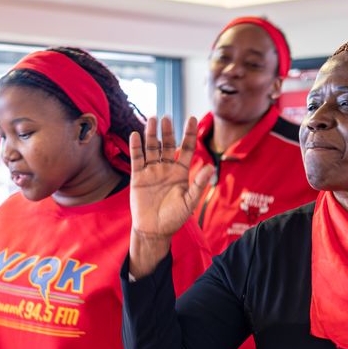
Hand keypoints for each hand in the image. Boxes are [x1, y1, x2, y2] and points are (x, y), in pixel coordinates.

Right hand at [129, 116, 212, 239]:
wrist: (154, 230)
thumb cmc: (174, 217)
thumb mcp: (189, 201)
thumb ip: (199, 184)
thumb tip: (211, 167)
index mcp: (181, 172)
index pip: (187, 148)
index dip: (189, 134)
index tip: (192, 119)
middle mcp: (166, 168)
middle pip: (167, 145)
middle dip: (167, 131)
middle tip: (166, 117)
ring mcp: (152, 171)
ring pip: (152, 148)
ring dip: (151, 134)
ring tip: (152, 119)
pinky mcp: (138, 177)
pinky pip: (137, 159)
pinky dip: (136, 147)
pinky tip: (136, 135)